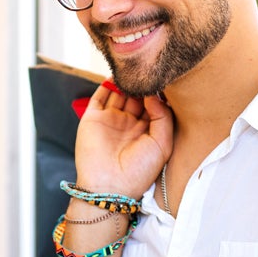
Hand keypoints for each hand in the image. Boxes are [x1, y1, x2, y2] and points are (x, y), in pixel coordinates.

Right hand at [73, 82, 172, 200]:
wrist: (109, 186)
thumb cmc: (138, 171)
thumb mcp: (162, 144)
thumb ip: (163, 117)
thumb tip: (153, 94)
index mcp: (147, 131)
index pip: (154, 105)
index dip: (158, 92)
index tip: (164, 79)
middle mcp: (128, 124)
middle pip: (136, 96)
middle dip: (142, 84)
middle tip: (149, 72)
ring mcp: (110, 120)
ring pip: (119, 93)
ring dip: (125, 82)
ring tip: (134, 70)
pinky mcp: (93, 119)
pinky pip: (99, 96)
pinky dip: (106, 84)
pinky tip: (116, 74)